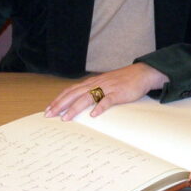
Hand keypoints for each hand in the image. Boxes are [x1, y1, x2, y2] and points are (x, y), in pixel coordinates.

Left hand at [44, 63, 168, 120]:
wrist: (141, 73)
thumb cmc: (122, 81)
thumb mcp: (104, 84)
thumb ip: (93, 92)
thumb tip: (79, 103)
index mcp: (92, 82)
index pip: (71, 90)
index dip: (59, 99)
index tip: (48, 109)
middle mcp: (96, 84)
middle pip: (75, 94)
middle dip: (60, 105)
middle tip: (49, 115)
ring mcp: (107, 88)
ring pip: (88, 97)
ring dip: (75, 108)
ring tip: (66, 117)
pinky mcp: (118, 93)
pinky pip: (108, 100)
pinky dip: (100, 107)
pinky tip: (94, 114)